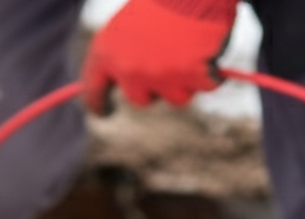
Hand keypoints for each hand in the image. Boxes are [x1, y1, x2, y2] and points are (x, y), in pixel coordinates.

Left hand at [82, 0, 237, 115]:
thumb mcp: (129, 22)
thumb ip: (123, 53)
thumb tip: (125, 79)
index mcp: (106, 52)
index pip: (93, 91)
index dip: (98, 104)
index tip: (104, 111)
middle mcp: (130, 70)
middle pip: (140, 99)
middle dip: (154, 85)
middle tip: (166, 61)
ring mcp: (159, 75)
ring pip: (176, 97)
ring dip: (185, 79)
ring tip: (190, 47)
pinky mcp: (190, 76)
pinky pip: (204, 85)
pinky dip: (210, 71)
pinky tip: (209, 48)